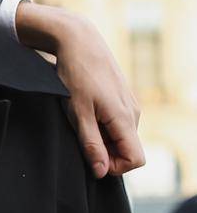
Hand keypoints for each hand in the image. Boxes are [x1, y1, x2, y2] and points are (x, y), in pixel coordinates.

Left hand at [15, 4, 143, 178]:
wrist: (79, 41)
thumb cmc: (75, 76)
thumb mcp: (78, 114)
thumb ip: (91, 144)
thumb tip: (101, 171)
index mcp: (125, 118)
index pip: (135, 160)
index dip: (115, 167)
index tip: (92, 156)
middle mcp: (134, 112)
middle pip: (128, 149)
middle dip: (106, 152)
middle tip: (81, 136)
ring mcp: (130, 103)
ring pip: (122, 136)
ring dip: (103, 138)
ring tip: (82, 120)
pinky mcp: (123, 97)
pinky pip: (119, 123)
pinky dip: (104, 125)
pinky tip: (87, 111)